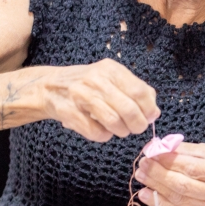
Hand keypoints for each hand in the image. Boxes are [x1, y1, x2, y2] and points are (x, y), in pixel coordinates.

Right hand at [43, 58, 159, 141]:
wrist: (50, 86)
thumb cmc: (89, 84)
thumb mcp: (112, 78)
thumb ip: (135, 91)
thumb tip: (154, 112)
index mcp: (111, 69)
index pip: (139, 91)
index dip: (149, 108)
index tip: (150, 117)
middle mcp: (96, 80)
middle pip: (128, 109)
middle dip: (138, 124)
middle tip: (137, 128)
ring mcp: (81, 95)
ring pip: (114, 122)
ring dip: (122, 131)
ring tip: (121, 130)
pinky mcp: (69, 112)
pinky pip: (96, 132)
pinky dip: (104, 136)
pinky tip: (103, 130)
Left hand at [135, 142, 204, 205]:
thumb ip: (185, 150)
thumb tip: (159, 147)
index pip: (192, 167)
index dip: (169, 161)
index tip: (151, 153)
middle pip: (183, 185)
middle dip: (158, 174)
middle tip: (142, 164)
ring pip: (177, 199)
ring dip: (155, 187)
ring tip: (141, 176)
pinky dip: (158, 203)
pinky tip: (145, 194)